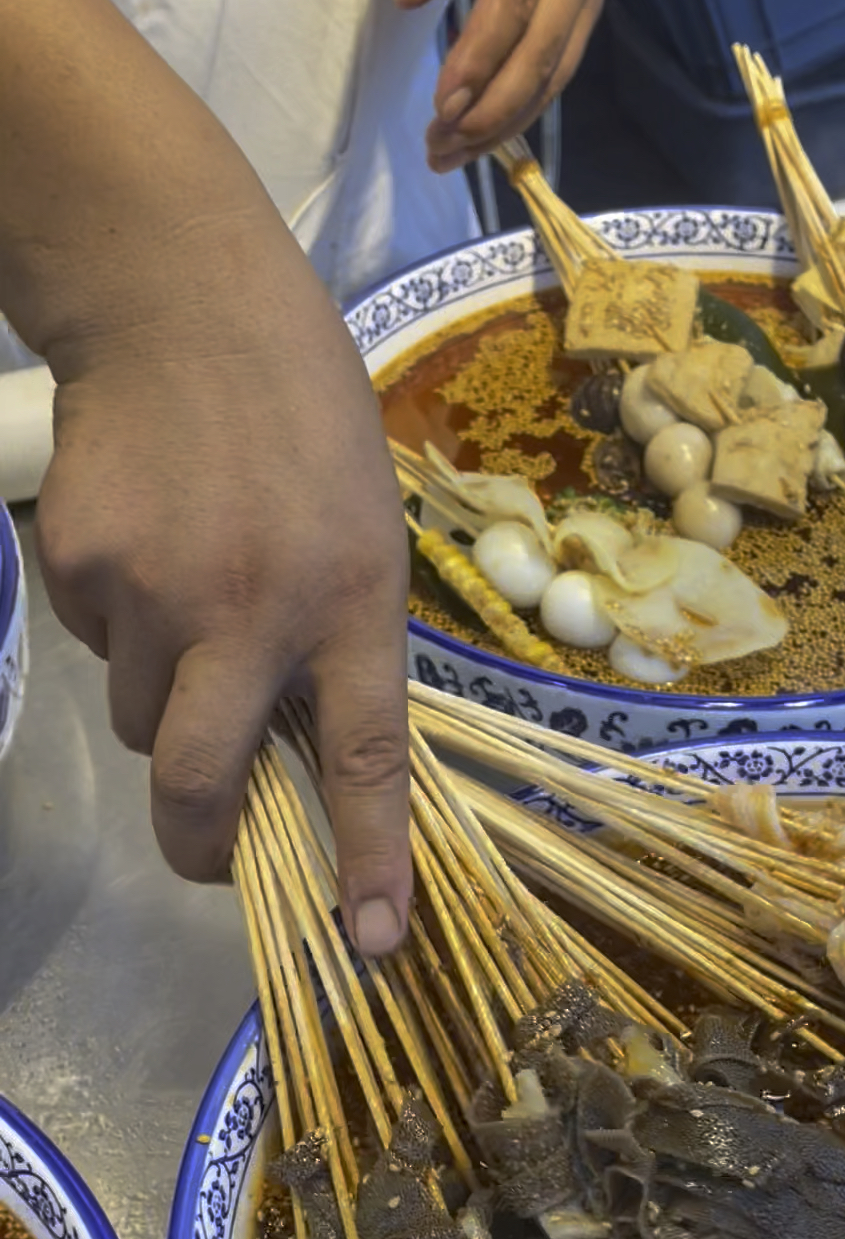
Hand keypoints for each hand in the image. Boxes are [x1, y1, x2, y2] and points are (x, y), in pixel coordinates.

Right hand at [35, 216, 411, 957]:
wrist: (178, 298)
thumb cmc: (301, 415)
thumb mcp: (364, 529)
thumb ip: (341, 643)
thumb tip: (304, 753)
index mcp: (350, 599)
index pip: (366, 757)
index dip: (370, 859)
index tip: (371, 940)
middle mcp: (251, 609)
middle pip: (204, 782)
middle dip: (202, 842)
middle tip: (212, 851)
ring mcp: (152, 590)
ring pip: (145, 719)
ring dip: (168, 701)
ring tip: (191, 602)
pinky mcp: (79, 566)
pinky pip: (98, 648)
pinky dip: (122, 630)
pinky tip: (147, 548)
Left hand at [421, 0, 605, 171]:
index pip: (512, 8)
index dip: (478, 62)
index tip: (441, 107)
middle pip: (540, 57)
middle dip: (489, 114)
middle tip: (439, 147)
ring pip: (554, 77)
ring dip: (503, 126)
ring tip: (450, 155)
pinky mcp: (584, 12)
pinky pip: (558, 74)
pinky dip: (520, 110)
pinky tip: (481, 133)